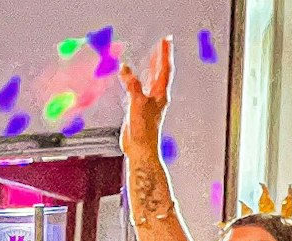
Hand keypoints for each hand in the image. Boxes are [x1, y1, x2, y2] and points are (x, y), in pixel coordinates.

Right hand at [118, 38, 171, 156]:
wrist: (140, 148)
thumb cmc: (144, 129)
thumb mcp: (137, 102)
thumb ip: (132, 84)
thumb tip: (125, 69)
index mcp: (161, 94)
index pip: (165, 69)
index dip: (165, 54)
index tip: (165, 40)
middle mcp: (157, 97)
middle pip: (160, 72)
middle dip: (160, 58)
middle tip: (161, 44)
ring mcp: (148, 102)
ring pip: (151, 80)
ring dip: (150, 68)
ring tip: (151, 56)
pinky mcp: (139, 109)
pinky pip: (139, 89)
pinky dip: (136, 80)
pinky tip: (133, 77)